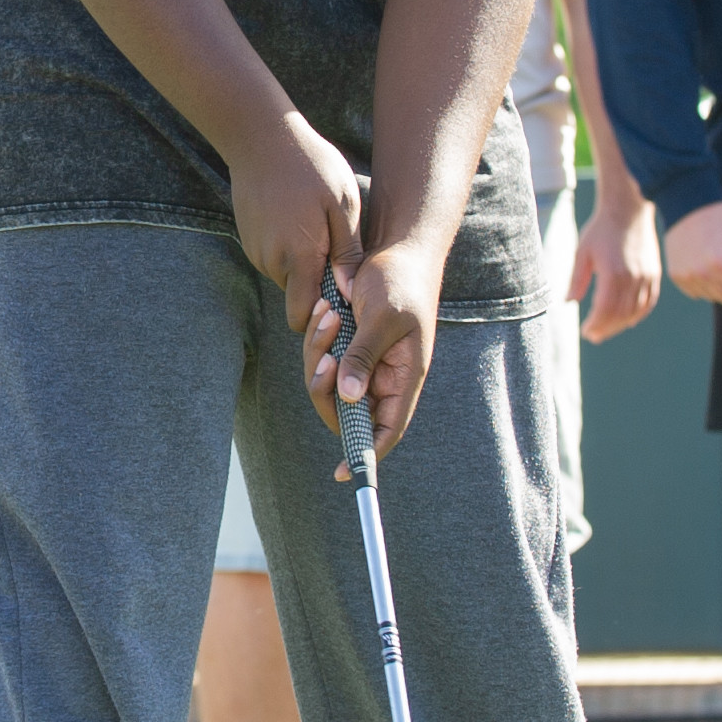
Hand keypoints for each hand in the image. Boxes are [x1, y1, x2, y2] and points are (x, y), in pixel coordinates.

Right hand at [228, 114, 366, 330]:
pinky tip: (301, 222)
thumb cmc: (311, 165)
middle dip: (317, 289)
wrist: (260, 137)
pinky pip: (274, 260)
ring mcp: (256, 251)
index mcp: (298, 256)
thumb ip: (347, 253)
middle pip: (297, 298)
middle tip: (339, 257)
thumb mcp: (343, 203)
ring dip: (304, 267)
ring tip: (322, 232)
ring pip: (286, 278)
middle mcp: (271, 260)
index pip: (301, 315)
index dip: (321, 317)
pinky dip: (289, 252)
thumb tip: (352, 293)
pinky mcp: (249, 240)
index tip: (342, 300)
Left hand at [305, 236, 448, 466]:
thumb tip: (349, 397)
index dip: (366, 454)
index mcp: (405, 377)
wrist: (399, 247)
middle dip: (326, 387)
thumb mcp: (383, 317)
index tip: (342, 473)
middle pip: (346, 410)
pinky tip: (324, 309)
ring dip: (318, 354)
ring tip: (328, 314)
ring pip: (328, 384)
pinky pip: (322, 358)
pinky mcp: (349, 345)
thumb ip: (364, 356)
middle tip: (323, 356)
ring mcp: (365, 362)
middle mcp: (385, 376)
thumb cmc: (401, 280)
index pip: (386, 430)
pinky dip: (317, 339)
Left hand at [573, 182, 660, 341]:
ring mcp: (646, 277)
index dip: (595, 324)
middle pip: (620, 315)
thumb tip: (568, 302)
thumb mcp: (583, 252)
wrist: (628, 210)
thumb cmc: (601, 229)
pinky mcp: (654, 273)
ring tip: (607, 329)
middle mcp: (632, 278)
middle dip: (606, 328)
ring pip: (635, 311)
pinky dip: (638, 314)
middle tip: (594, 335)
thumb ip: (576, 279)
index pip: (604, 310)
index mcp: (613, 273)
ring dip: (621, 324)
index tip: (586, 331)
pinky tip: (628, 320)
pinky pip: (649, 302)